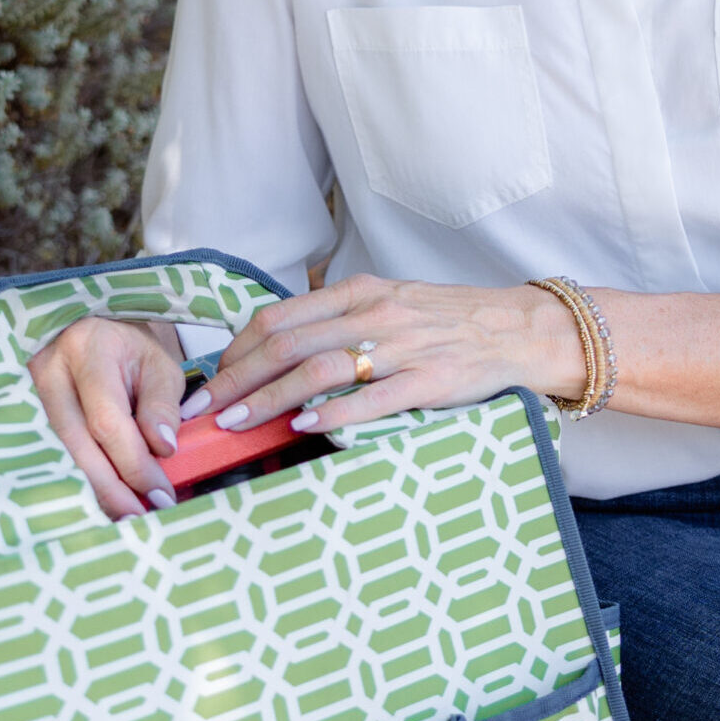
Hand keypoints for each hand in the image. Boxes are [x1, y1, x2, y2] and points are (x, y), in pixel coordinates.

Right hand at [28, 316, 185, 519]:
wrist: (96, 331)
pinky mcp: (24, 411)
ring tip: (125, 515)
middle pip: (76, 443)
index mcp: (87, 349)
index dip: (133, 462)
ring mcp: (28, 391)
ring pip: (60, 453)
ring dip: (94, 489)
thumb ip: (162, 406)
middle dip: (110, 487)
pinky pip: (52, 453)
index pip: (106, 419)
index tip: (160, 492)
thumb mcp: (160, 366)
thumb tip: (163, 449)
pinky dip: (79, 479)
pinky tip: (102, 500)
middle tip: (140, 516)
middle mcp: (49, 370)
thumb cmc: (131, 349)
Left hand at [186, 275, 583, 436]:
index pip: (279, 317)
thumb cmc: (445, 320)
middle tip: (203, 409)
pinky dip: (333, 413)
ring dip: (270, 398)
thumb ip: (338, 321)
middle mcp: (375, 314)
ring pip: (320, 369)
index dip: (236, 349)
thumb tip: (277, 349)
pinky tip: (304, 428)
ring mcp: (402, 348)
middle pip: (287, 344)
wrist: (516, 328)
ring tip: (237, 423)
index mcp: (359, 292)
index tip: (209, 379)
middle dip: (236, 378)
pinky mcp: (430, 381)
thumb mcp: (388, 303)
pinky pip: (373, 398)